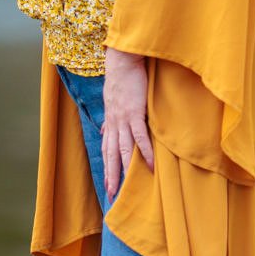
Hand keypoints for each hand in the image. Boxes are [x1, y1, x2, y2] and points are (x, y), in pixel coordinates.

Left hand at [102, 47, 153, 201]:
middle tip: (110, 194)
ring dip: (122, 170)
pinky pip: (140, 138)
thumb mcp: (112, 100)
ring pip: (122, 151)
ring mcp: (123, 119)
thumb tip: (105, 130)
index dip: (106, 167)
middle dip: (110, 175)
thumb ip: (111, 117)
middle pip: (111, 155)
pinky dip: (144, 153)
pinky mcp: (135, 113)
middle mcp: (114, 123)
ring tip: (124, 187)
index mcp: (111, 121)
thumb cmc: (122, 78)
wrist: (122, 61)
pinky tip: (148, 166)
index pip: (107, 149)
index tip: (106, 183)